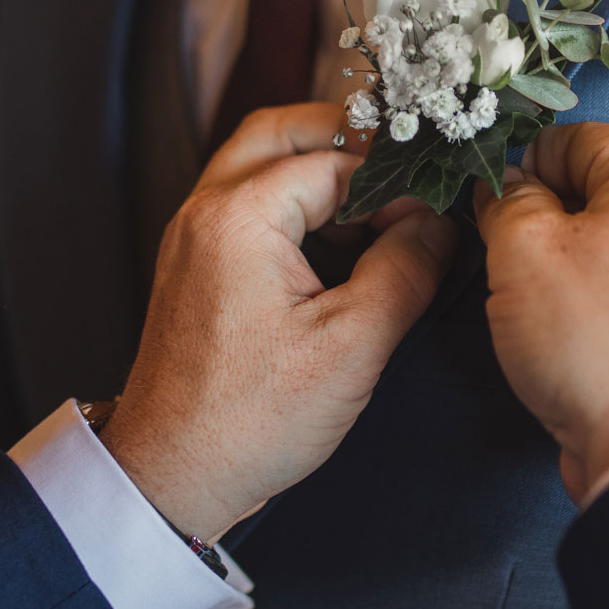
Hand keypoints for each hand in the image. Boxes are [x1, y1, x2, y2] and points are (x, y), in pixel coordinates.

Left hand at [101, 102, 457, 540]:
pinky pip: (245, 204)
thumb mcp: (352, 344)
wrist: (172, 476)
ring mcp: (193, 239)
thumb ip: (404, 269)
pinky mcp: (195, 268)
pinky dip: (292, 204)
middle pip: (279, 131)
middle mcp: (205, 212)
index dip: (392, 180)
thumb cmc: (249, 420)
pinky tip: (336, 244)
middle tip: (401, 169)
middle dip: (346, 138)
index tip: (431, 213)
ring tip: (375, 208)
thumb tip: (435, 224)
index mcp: (239, 216)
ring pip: (258, 164)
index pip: (334, 159)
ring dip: (317, 170)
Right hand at [473, 123, 608, 504]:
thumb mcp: (521, 252)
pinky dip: (601, 305)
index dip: (525, 167)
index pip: (580, 138)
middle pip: (603, 192)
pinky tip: (575, 342)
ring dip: (570, 268)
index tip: (491, 206)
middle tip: (510, 264)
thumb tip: (507, 190)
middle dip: (548, 221)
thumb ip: (506, 201)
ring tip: (542, 312)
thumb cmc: (596, 346)